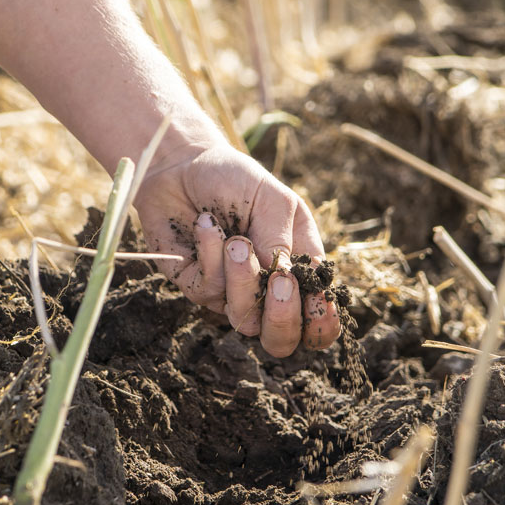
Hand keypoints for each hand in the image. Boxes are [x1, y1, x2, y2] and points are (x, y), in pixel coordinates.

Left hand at [134, 144, 342, 356]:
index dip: (322, 324)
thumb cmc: (236, 180)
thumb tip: (288, 278)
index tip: (318, 303)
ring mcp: (230, 292)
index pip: (316, 318)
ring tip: (236, 240)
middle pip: (281, 339)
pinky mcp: (196, 287)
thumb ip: (283, 240)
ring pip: (244, 319)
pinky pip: (209, 291)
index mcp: (298, 269)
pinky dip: (211, 256)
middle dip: (283, 318)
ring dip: (243, 280)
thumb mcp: (273, 201)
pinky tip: (206, 224)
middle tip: (280, 281)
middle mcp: (265, 289)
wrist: (183, 165)